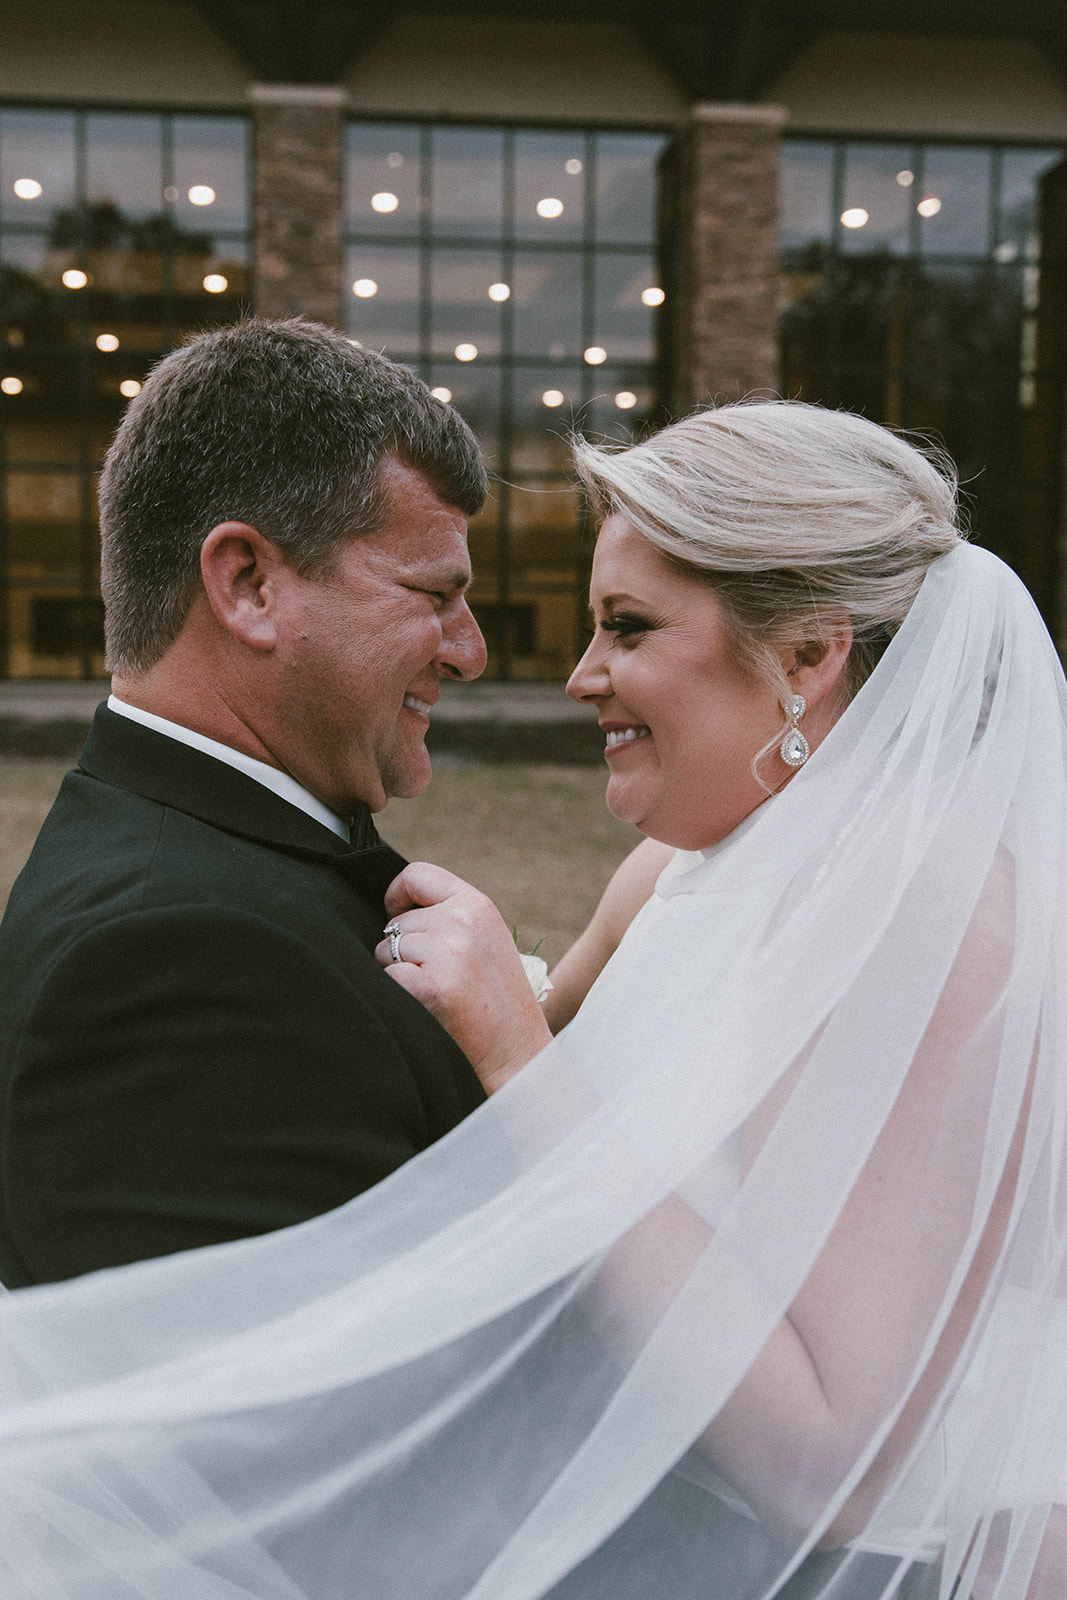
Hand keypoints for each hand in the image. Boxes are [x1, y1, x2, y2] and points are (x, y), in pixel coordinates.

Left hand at [375, 863, 552, 1094]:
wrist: (517, 1050)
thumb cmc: (496, 999)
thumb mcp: (486, 940)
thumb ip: (451, 916)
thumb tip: (396, 909)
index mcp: (478, 905)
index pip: (418, 874)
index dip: (397, 894)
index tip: (396, 914)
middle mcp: (463, 921)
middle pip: (397, 922)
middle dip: (401, 949)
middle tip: (435, 976)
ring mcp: (448, 953)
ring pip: (386, 949)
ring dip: (396, 972)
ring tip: (434, 992)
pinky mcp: (432, 986)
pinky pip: (387, 976)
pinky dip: (396, 992)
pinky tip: (425, 1005)